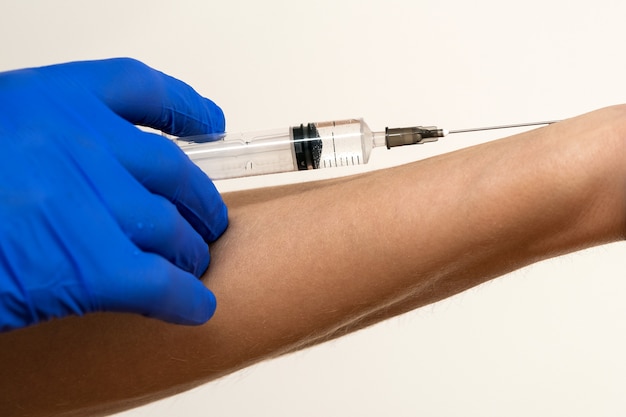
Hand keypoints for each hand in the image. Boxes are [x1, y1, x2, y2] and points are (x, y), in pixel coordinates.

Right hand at [0, 58, 227, 330]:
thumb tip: (99, 175)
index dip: (185, 110)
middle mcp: (81, 140)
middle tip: (206, 219)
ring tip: (194, 263)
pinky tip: (195, 306)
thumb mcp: (0, 138)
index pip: (143, 90)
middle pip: (172, 169)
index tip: (210, 124)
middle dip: (197, 200)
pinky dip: (185, 299)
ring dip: (189, 251)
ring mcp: (91, 200)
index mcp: (51, 99)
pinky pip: (161, 283)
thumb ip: (50, 145)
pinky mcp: (92, 264)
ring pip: (171, 227)